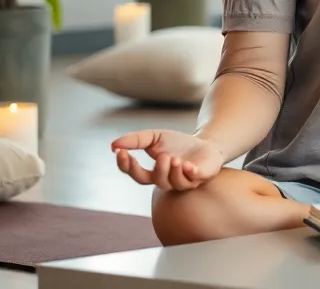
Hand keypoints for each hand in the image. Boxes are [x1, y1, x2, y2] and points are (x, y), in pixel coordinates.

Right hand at [111, 130, 225, 190]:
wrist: (206, 144)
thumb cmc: (178, 144)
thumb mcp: (155, 137)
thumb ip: (135, 140)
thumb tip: (113, 145)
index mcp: (154, 173)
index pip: (137, 175)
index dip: (127, 166)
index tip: (120, 152)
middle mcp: (167, 180)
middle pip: (156, 181)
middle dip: (157, 170)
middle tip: (160, 155)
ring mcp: (184, 181)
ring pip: (173, 182)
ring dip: (172, 170)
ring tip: (173, 157)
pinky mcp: (200, 178)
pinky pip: (192, 179)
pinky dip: (189, 173)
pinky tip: (187, 165)